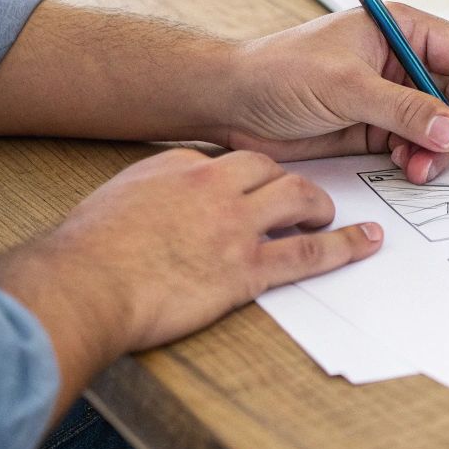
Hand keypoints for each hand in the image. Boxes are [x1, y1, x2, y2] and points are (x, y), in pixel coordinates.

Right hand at [0, 147, 381, 380]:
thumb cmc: (86, 252)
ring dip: (318, 206)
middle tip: (298, 198)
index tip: (249, 188)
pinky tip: (366, 242)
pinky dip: (345, 247)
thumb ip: (149, 193)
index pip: (229, 162)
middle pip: (270, 170)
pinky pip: (309, 254)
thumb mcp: (117, 200)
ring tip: (326, 215)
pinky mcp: (247, 269)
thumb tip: (158, 203)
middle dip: (288, 182)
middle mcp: (215, 187)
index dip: (244, 178)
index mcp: (181, 167)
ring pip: (299, 198)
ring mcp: (235, 227)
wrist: (82, 286)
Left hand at [222, 5, 448, 183]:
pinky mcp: (376, 128)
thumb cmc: (276, 71)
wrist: (231, 104)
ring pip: (440, 126)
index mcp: (401, 29)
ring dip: (438, 150)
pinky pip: (415, 146)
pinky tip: (404, 167)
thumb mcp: (345, 86)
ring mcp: (390, 96)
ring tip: (419, 168)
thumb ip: (403, 109)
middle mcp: (402, 60)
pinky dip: (418, 160)